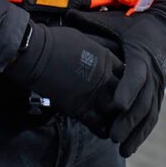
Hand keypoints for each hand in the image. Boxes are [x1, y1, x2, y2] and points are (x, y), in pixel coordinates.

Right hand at [3, 22, 123, 135]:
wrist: (36, 54)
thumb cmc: (56, 41)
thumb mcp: (84, 37)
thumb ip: (100, 46)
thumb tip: (109, 46)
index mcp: (107, 59)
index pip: (128, 74)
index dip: (127, 80)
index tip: (122, 83)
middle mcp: (105, 79)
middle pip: (126, 95)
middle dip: (125, 100)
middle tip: (122, 104)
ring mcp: (94, 95)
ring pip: (116, 113)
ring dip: (117, 117)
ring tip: (115, 120)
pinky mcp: (81, 110)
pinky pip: (100, 127)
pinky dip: (104, 130)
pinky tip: (103, 129)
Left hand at [67, 6, 165, 155]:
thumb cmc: (136, 26)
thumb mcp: (116, 21)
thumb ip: (92, 20)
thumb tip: (67, 14)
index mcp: (140, 55)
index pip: (135, 75)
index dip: (127, 90)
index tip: (116, 104)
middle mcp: (152, 74)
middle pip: (143, 101)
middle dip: (128, 120)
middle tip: (113, 135)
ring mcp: (157, 87)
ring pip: (149, 114)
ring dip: (136, 133)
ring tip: (121, 147)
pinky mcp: (157, 96)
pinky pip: (152, 118)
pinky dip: (142, 134)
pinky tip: (130, 147)